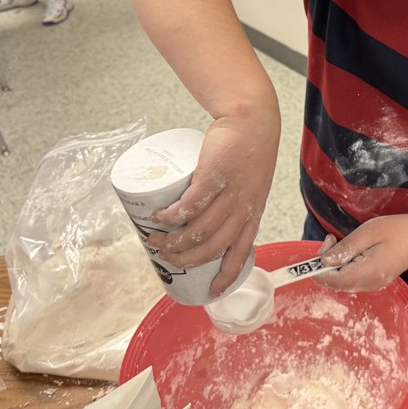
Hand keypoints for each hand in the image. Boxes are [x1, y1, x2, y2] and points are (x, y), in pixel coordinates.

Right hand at [147, 106, 279, 296]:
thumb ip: (232, 200)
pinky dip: (172, 216)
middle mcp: (242, 209)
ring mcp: (229, 194)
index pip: (241, 253)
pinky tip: (160, 219)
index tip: (211, 290)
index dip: (226, 276)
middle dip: (186, 261)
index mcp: (252, 214)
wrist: (251, 118)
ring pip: (199, 231)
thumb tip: (201, 218)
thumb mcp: (249, 183)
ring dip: (174, 242)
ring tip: (155, 239)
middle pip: (212, 248)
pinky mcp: (213, 177)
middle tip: (166, 259)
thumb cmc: (247, 150)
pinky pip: (190, 205)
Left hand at [315, 215, 407, 291]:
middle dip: (326, 263)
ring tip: (340, 241)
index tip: (326, 243)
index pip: (332, 280)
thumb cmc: (398, 231)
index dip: (320, 266)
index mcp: (366, 273)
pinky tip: (351, 250)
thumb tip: (325, 261)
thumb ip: (346, 247)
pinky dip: (344, 266)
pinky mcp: (374, 280)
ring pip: (342, 281)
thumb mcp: (369, 232)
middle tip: (332, 238)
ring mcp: (372, 284)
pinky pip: (351, 278)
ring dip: (335, 263)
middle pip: (335, 282)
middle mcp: (368, 284)